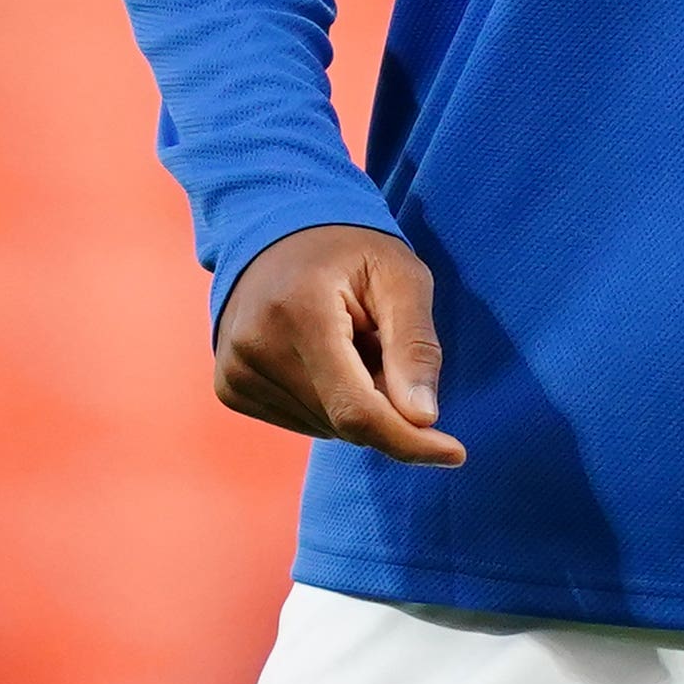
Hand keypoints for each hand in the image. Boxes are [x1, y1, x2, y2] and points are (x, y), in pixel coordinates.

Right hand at [213, 224, 463, 466]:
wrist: (279, 229)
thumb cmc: (351, 249)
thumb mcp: (400, 276)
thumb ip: (415, 345)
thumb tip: (423, 418)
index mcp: (299, 312)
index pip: (356, 409)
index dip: (408, 440)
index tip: (454, 453)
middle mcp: (255, 347)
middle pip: (343, 422)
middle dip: (386, 406)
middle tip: (387, 348)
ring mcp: (234, 370)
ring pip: (324, 427)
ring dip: (355, 402)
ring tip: (351, 342)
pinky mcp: (229, 387)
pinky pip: (301, 422)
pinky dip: (328, 403)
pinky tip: (325, 358)